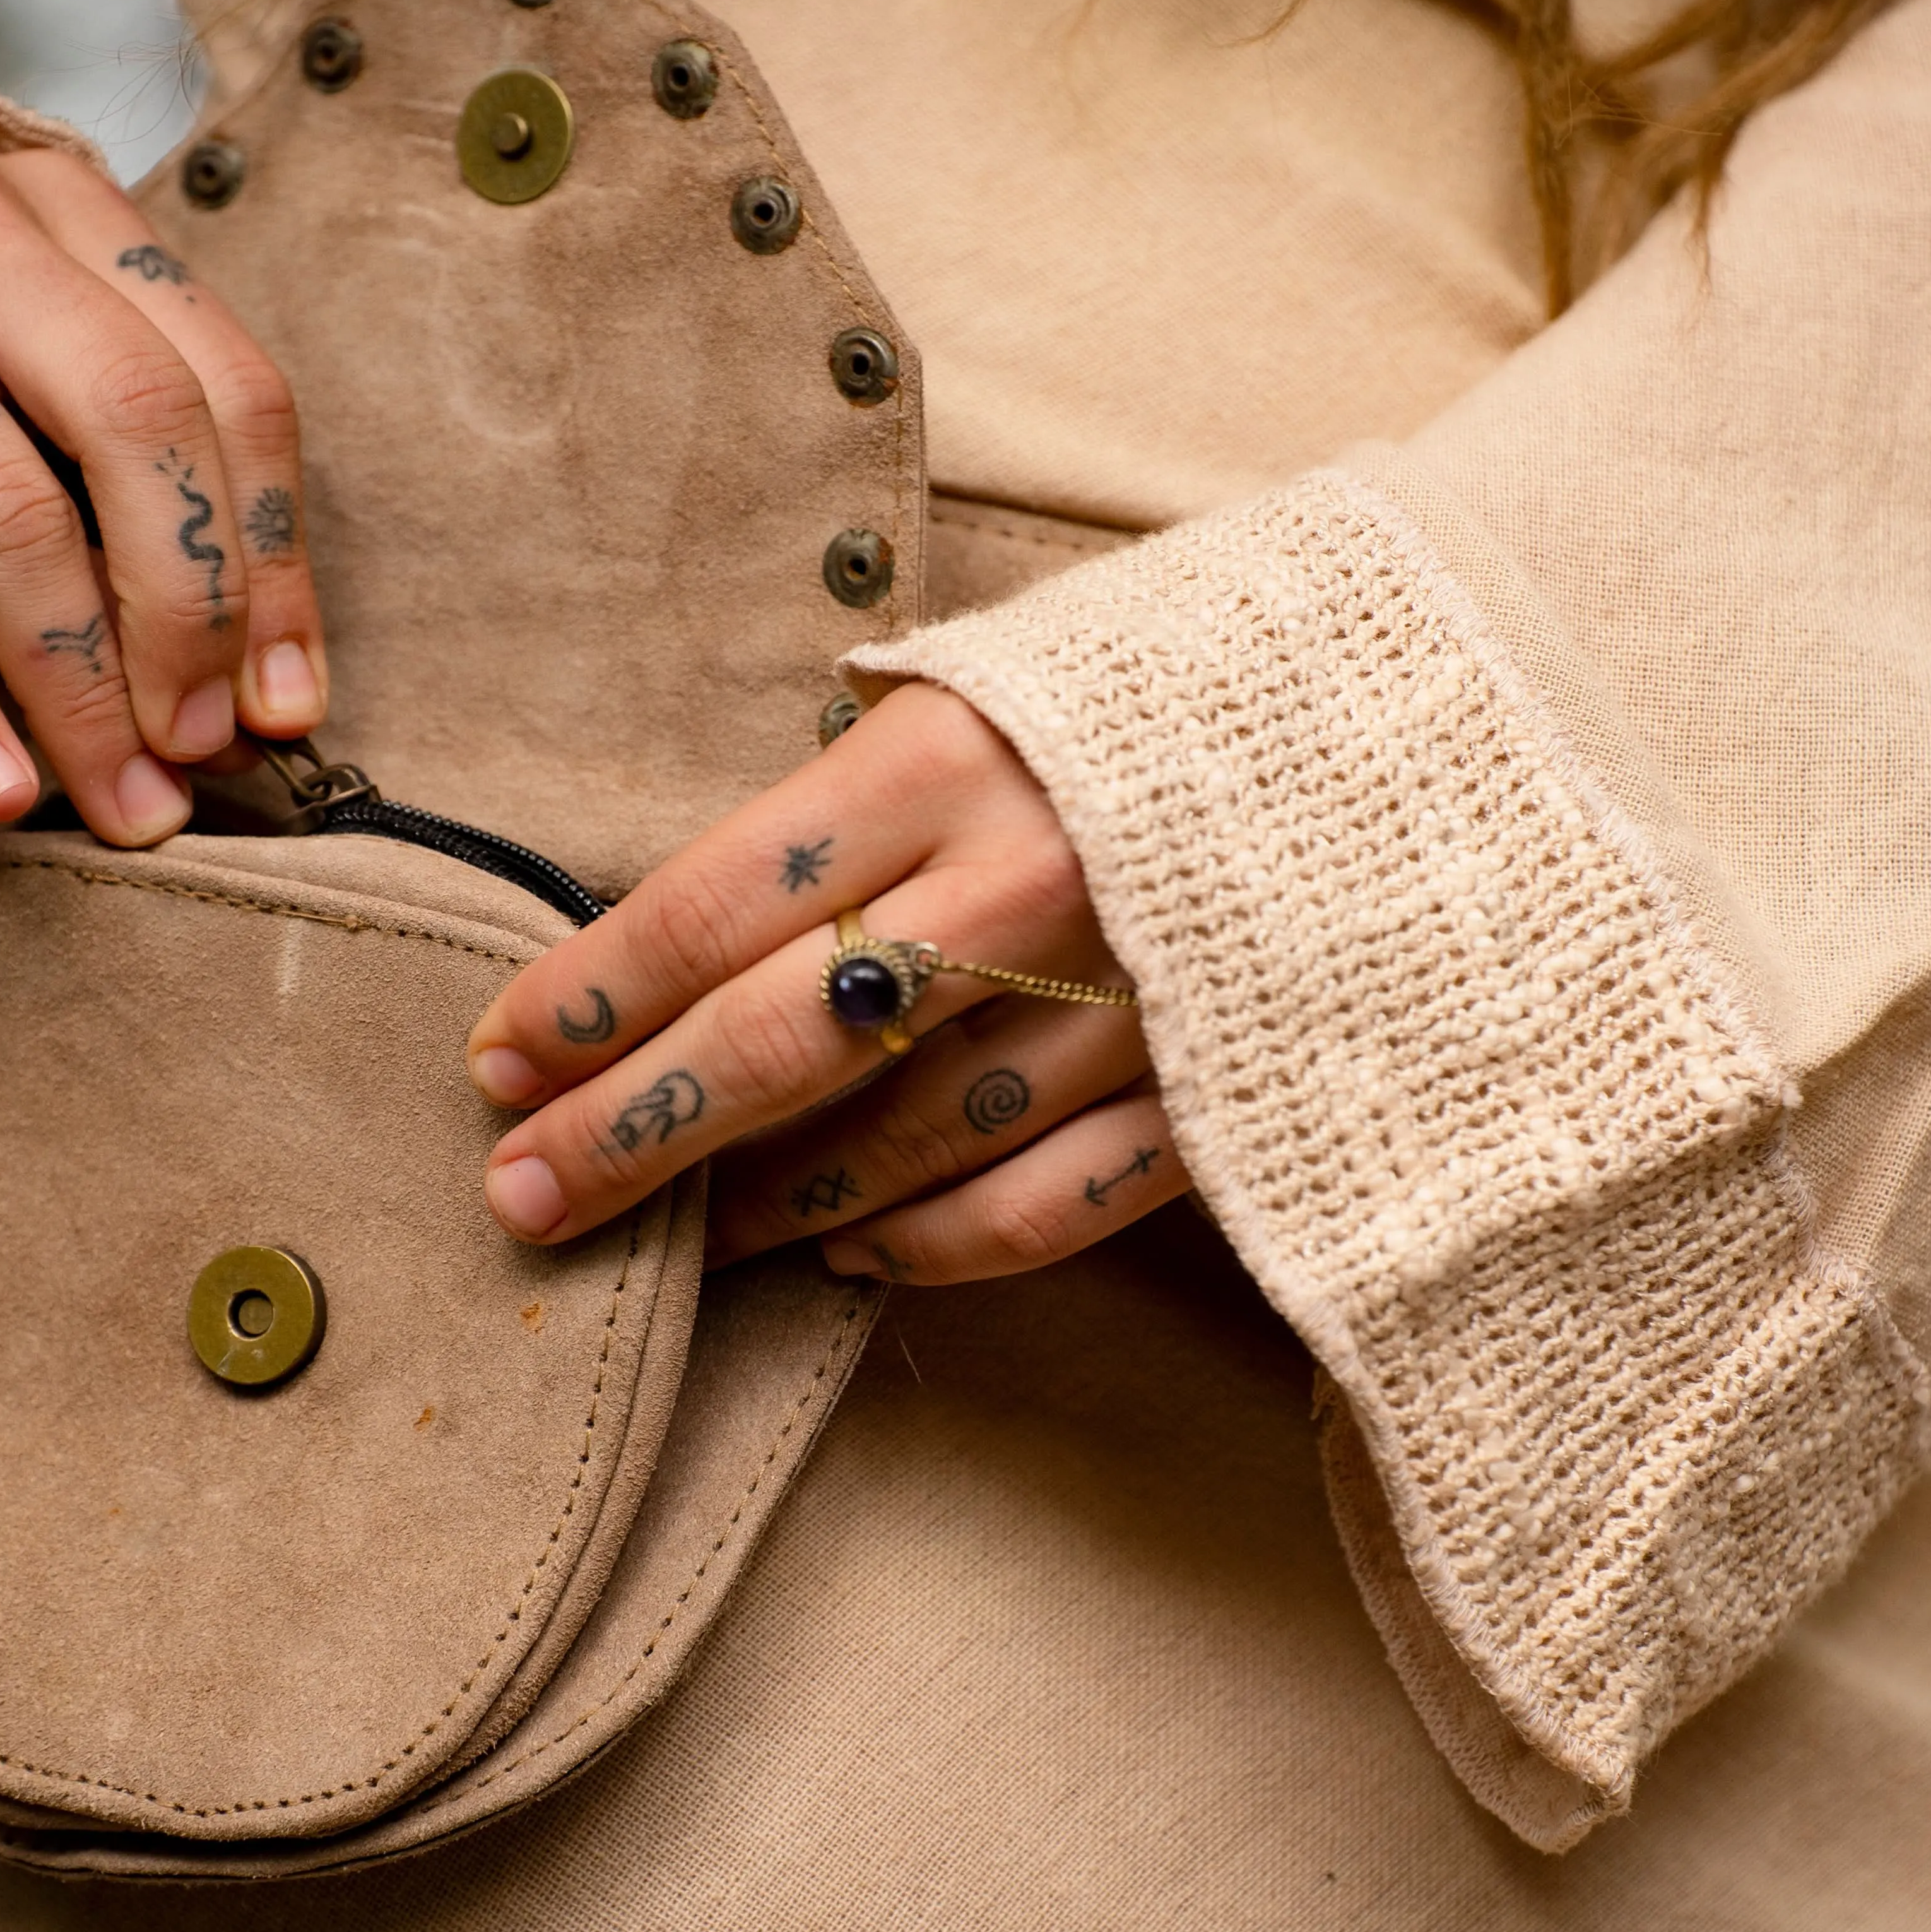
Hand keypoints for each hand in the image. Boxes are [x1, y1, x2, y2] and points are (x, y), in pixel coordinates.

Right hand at [0, 127, 324, 843]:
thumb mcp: (16, 395)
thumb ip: (125, 509)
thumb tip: (249, 702)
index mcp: (59, 205)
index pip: (226, 383)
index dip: (274, 555)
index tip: (290, 698)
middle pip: (136, 425)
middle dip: (189, 614)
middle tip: (203, 750)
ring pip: (7, 513)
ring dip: (78, 686)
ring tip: (122, 798)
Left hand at [462, 685, 1190, 1283]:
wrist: (1434, 706)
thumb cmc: (1180, 685)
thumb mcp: (1005, 678)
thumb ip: (865, 789)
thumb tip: (706, 923)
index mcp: (950, 758)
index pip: (710, 904)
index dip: (584, 998)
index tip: (496, 1062)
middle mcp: (1024, 887)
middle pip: (772, 1041)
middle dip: (624, 1133)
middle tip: (520, 1198)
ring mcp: (1126, 1004)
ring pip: (893, 1144)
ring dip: (762, 1204)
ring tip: (677, 1237)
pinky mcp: (1212, 1096)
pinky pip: (1036, 1206)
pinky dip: (928, 1246)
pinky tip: (850, 1253)